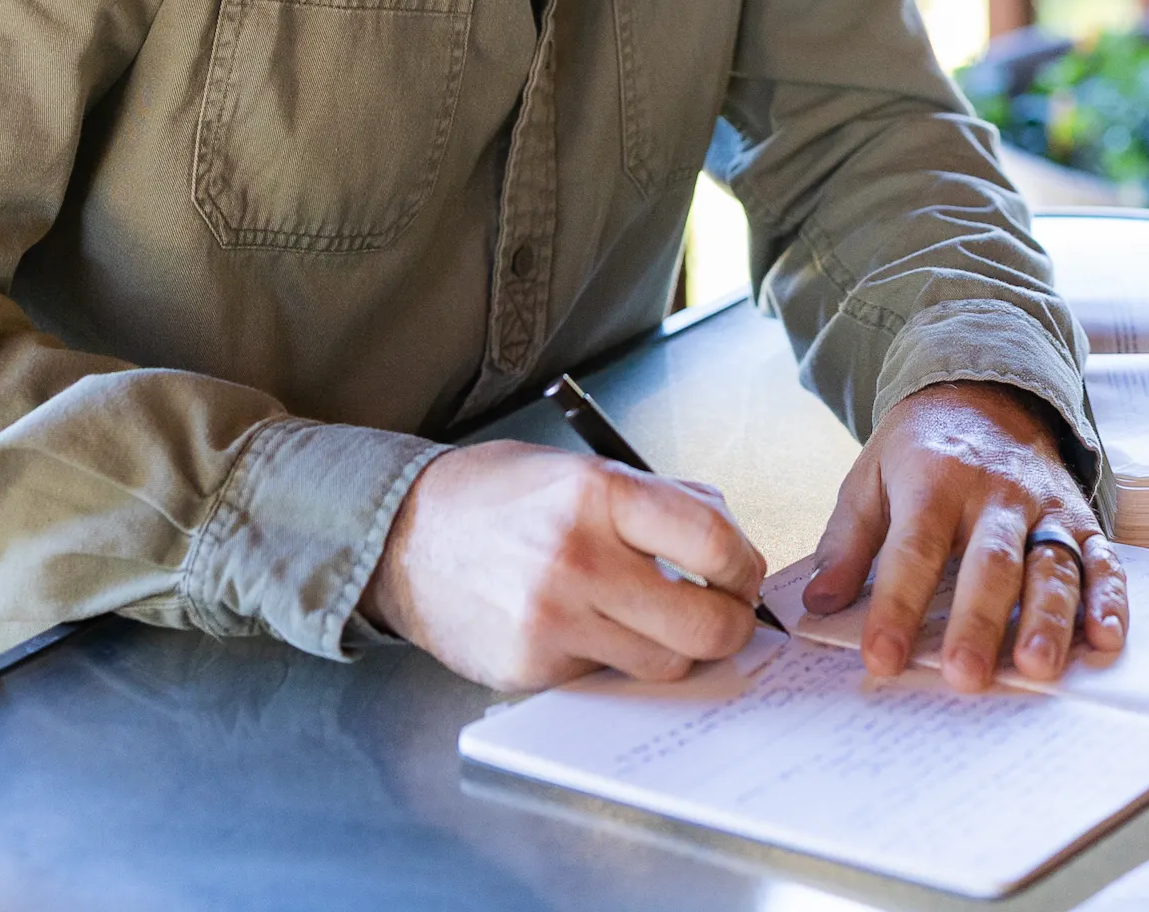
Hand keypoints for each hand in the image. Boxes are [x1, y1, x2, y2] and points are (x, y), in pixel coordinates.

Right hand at [359, 440, 766, 688]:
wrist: (404, 536)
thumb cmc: (498, 497)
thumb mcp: (580, 469)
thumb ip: (656, 500)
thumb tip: (726, 540)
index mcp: (598, 494)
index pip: (713, 541)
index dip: (744, 565)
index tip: (741, 572)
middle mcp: (579, 558)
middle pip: (705, 623)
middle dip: (729, 625)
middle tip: (722, 613)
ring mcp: (555, 621)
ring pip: (665, 663)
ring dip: (675, 648)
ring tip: (655, 619)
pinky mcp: (534, 667)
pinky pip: (607, 677)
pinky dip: (612, 658)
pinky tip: (587, 626)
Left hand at [801, 380, 1125, 692]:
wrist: (985, 392)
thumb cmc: (920, 450)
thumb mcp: (869, 478)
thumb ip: (845, 542)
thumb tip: (818, 603)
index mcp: (933, 478)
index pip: (914, 548)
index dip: (896, 605)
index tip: (880, 658)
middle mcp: (994, 491)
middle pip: (990, 560)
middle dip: (978, 620)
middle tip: (964, 676)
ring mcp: (1043, 505)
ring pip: (1051, 564)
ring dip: (1049, 618)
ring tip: (1036, 668)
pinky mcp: (1080, 517)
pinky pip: (1102, 559)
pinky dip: (1109, 600)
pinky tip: (1105, 641)